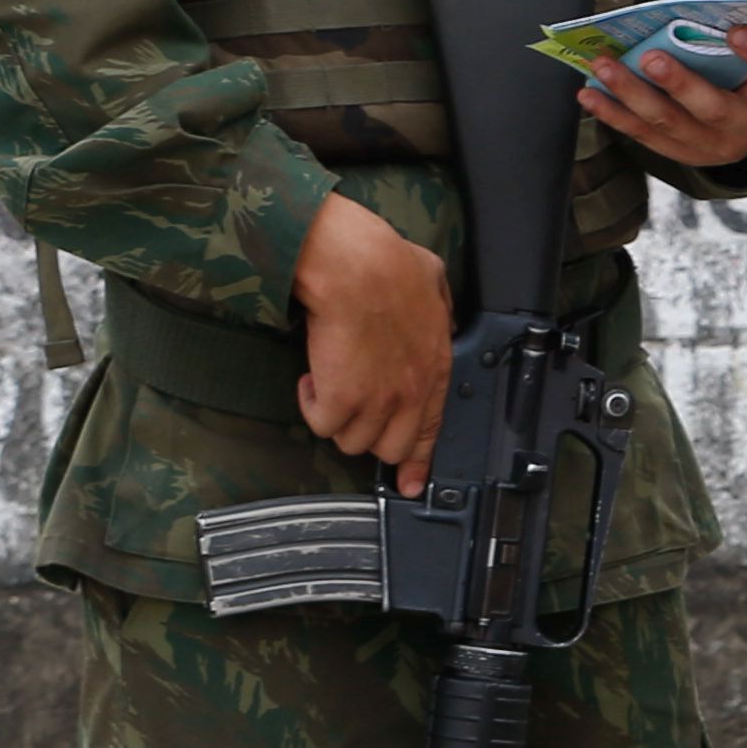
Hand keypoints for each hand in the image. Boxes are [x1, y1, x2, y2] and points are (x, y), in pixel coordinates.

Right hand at [291, 190, 453, 490]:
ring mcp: (378, 400)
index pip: (431, 430)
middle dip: (366, 433)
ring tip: (327, 382)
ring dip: (336, 417)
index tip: (408, 482)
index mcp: (435, 369)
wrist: (357, 267)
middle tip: (348, 409)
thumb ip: (434, 309)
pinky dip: (311, 405)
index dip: (417, 461)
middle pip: (390, 447)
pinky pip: (322, 424)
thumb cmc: (390, 265)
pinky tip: (311, 378)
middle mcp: (411, 393)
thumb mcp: (433, 286)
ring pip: (352, 440)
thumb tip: (431, 307)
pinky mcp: (342, 399)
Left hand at [578, 20, 746, 169]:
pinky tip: (589, 93)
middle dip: (680, 84)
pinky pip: (643, 134)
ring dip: (631, 93)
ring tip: (603, 66)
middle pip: (714, 109)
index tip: (738, 30)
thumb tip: (698, 12)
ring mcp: (711, 145)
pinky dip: (613, 113)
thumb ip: (743, 39)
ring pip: (668, 122)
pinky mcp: (680, 152)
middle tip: (650, 58)